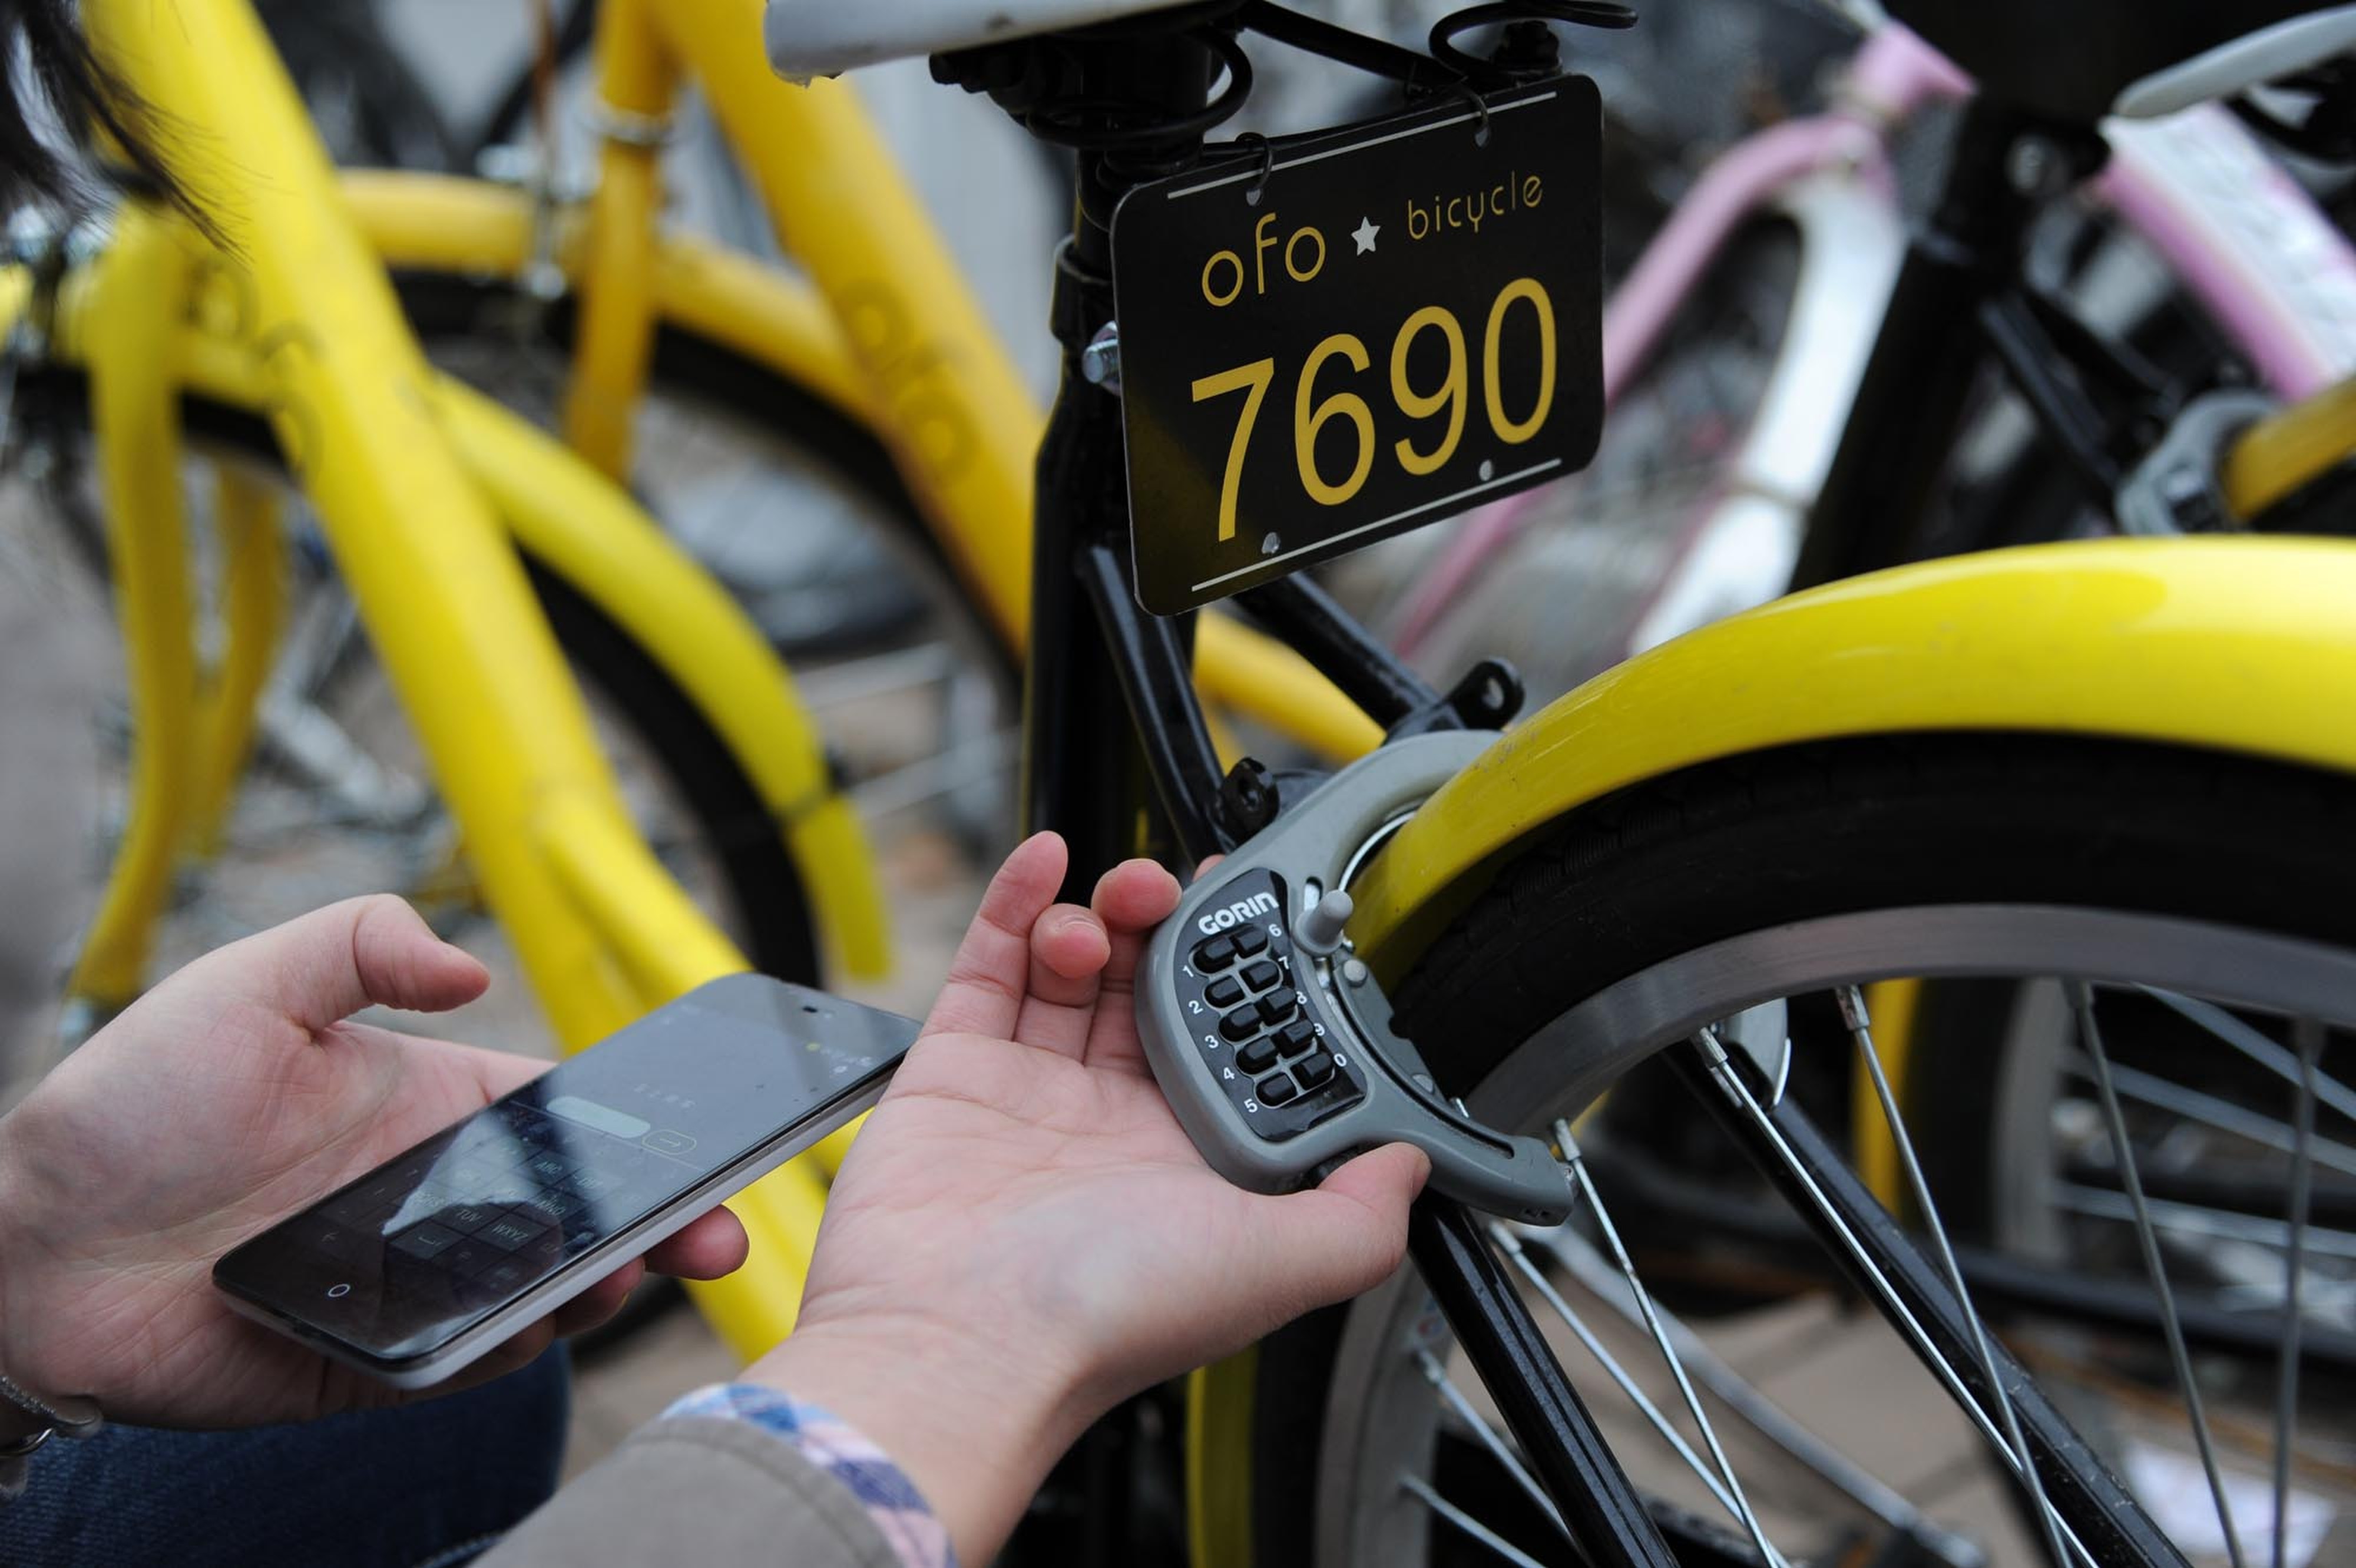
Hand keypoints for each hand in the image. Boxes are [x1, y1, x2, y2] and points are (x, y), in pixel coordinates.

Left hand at [0, 896, 747, 1427]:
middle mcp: (440, 1200)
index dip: (647, 1130)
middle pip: (582, 1215)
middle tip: (710, 1232)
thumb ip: (358, 943)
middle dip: (662, 1224)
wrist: (28, 1241)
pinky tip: (529, 1325)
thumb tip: (471, 966)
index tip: (712, 1135)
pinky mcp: (372, 1365)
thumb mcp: (247, 983)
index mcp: (434, 1108)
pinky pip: (463, 1365)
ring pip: (540, 1294)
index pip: (570, 1118)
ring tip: (621, 1273)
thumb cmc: (129, 1104)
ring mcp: (414, 1286)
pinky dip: (508, 1350)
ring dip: (596, 1287)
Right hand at [746, 833, 1427, 1564]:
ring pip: (1077, 968)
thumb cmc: (1108, 1314)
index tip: (1262, 920)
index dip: (1247, 980)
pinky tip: (1048, 859)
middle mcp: (1113, 1122)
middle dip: (1176, 927)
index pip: (1229, 1043)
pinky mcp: (956, 1068)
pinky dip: (1019, 901)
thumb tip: (1411, 1163)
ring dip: (1106, 911)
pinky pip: (990, 965)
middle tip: (1185, 892)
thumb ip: (1360, 1215)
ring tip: (1121, 899)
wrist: (961, 1340)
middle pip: (1152, 989)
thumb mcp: (1279, 1264)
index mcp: (1189, 1161)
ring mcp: (1031, 1091)